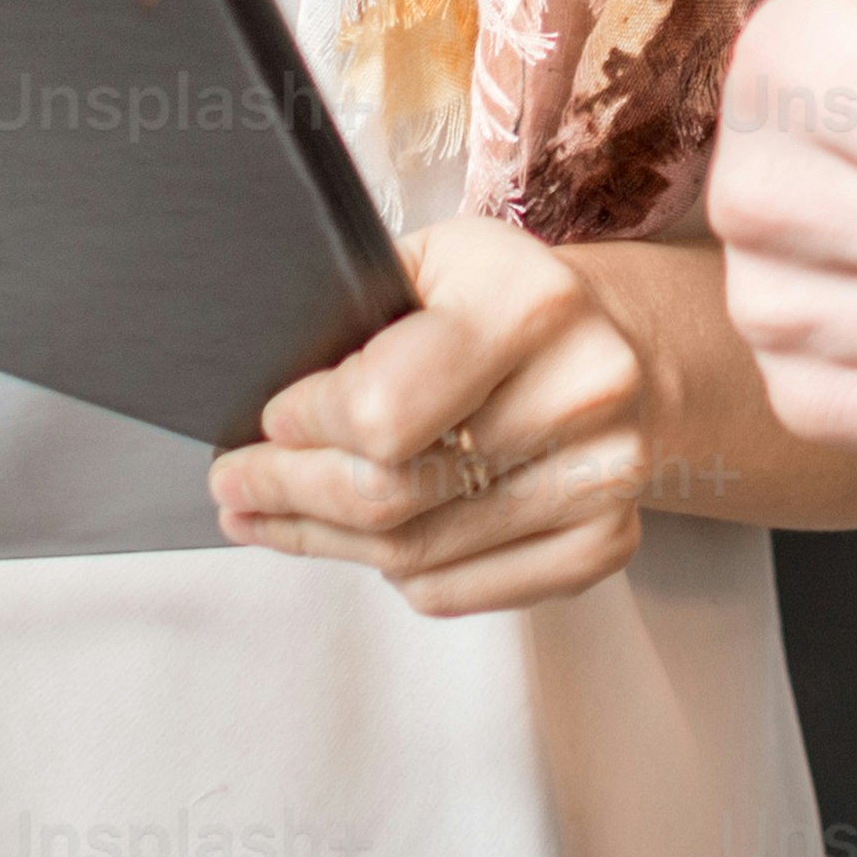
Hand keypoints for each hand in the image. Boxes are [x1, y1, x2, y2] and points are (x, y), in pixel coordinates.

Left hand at [215, 225, 661, 615]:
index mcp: (530, 300)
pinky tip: (366, 542)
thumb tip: (263, 410)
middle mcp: (584, 389)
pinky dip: (397, 575)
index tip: (267, 424)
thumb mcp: (432, 265)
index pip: (379, 407)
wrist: (620, 346)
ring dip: (325, 542)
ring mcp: (604, 476)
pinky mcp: (605, 542)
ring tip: (274, 518)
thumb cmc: (501, 304)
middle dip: (288, 494)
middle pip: (389, 493)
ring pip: (413, 555)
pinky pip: (457, 591)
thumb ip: (355, 321)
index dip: (304, 426)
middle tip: (236, 488)